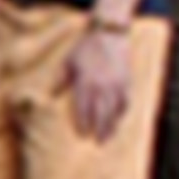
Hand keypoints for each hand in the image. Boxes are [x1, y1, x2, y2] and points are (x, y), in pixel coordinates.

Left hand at [65, 25, 134, 143]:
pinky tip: (119, 120)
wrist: (109, 34)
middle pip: (102, 112)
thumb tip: (51, 95)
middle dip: (100, 129)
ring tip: (108, 138)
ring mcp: (117, 84)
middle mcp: (103, 85)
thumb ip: (61, 80)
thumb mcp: (69, 62)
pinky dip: (122, 113)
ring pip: (116, 110)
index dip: (84, 121)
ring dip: (112, 125)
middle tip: (98, 144)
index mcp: (86, 80)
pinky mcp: (127, 81)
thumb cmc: (85, 48)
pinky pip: (126, 101)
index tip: (82, 134)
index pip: (84, 106)